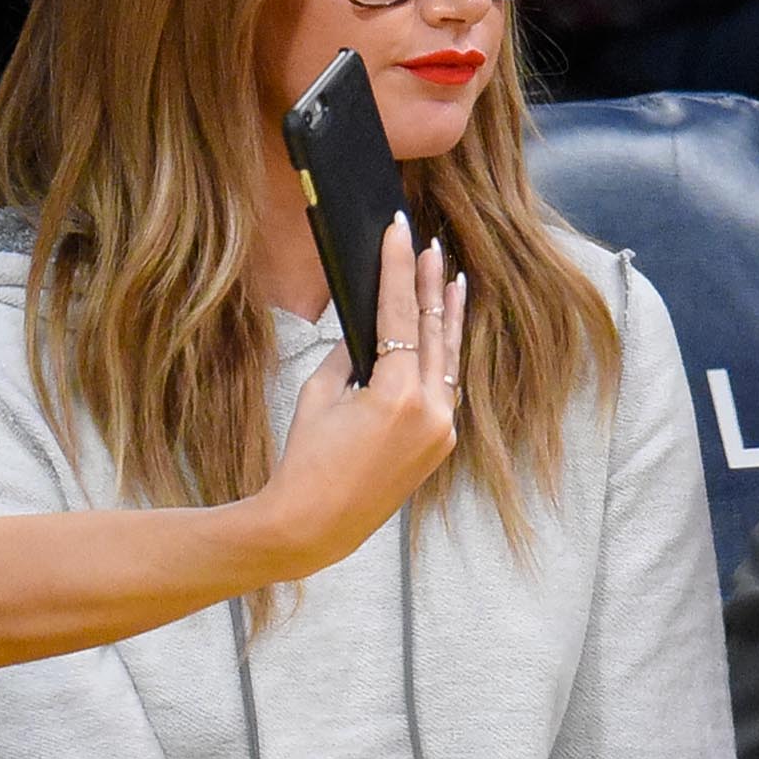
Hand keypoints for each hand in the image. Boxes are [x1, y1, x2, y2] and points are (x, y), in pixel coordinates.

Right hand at [257, 216, 465, 575]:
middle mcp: (431, 409)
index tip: (399, 233)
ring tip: (453, 280)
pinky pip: (445, 388)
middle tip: (430, 246)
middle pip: (432, 331)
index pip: (399, 315)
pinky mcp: (441, 444)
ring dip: (448, 318)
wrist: (314, 524)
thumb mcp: (320, 397)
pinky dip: (442, 357)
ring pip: (447, 359)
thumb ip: (349, 357)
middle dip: (429, 284)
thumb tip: (366, 330)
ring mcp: (442, 428)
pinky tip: (442, 336)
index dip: (398, 269)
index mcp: (396, 394)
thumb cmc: (305, 461)